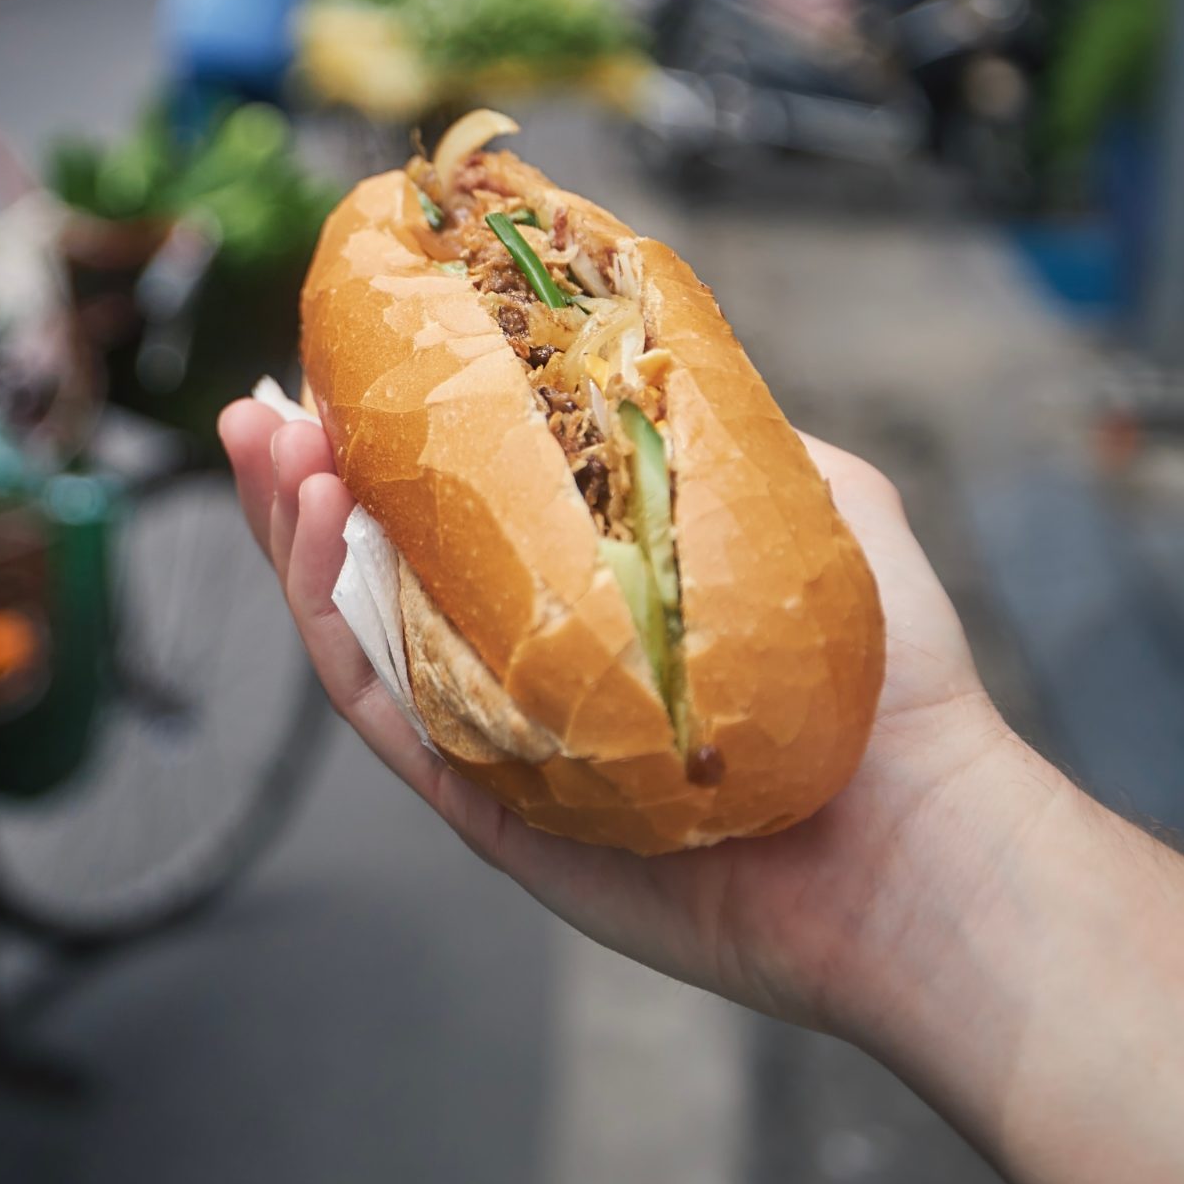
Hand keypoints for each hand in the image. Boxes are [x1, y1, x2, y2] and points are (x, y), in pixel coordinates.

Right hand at [216, 399, 1065, 1035]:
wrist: (922, 840)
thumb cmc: (890, 679)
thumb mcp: (812, 496)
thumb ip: (719, 427)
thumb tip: (637, 343)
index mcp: (585, 597)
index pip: (457, 511)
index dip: (385, 440)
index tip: (340, 364)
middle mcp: (530, 667)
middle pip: (378, 571)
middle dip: (304, 486)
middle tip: (261, 415)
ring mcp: (505, 738)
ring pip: (358, 637)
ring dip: (296, 540)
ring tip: (275, 453)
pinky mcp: (492, 810)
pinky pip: (387, 715)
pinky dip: (334, 629)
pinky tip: (322, 536)